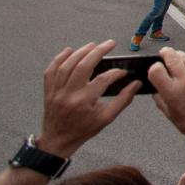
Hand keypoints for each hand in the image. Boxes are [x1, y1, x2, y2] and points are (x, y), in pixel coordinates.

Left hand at [38, 41, 139, 157]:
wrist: (58, 140)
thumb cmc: (83, 130)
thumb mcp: (106, 118)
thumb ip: (123, 100)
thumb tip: (136, 84)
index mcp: (84, 102)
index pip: (102, 80)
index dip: (116, 73)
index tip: (124, 72)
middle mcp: (68, 94)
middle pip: (83, 66)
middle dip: (98, 52)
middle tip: (109, 44)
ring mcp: (56, 91)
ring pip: (67, 65)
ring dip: (80, 52)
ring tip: (93, 45)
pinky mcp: (48, 90)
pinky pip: (51, 70)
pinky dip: (59, 58)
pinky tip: (69, 51)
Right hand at [149, 48, 184, 142]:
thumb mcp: (167, 111)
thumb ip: (159, 96)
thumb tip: (155, 84)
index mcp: (171, 91)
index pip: (156, 69)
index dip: (153, 67)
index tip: (155, 68)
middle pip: (172, 57)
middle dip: (165, 53)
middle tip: (164, 53)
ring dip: (179, 56)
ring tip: (177, 59)